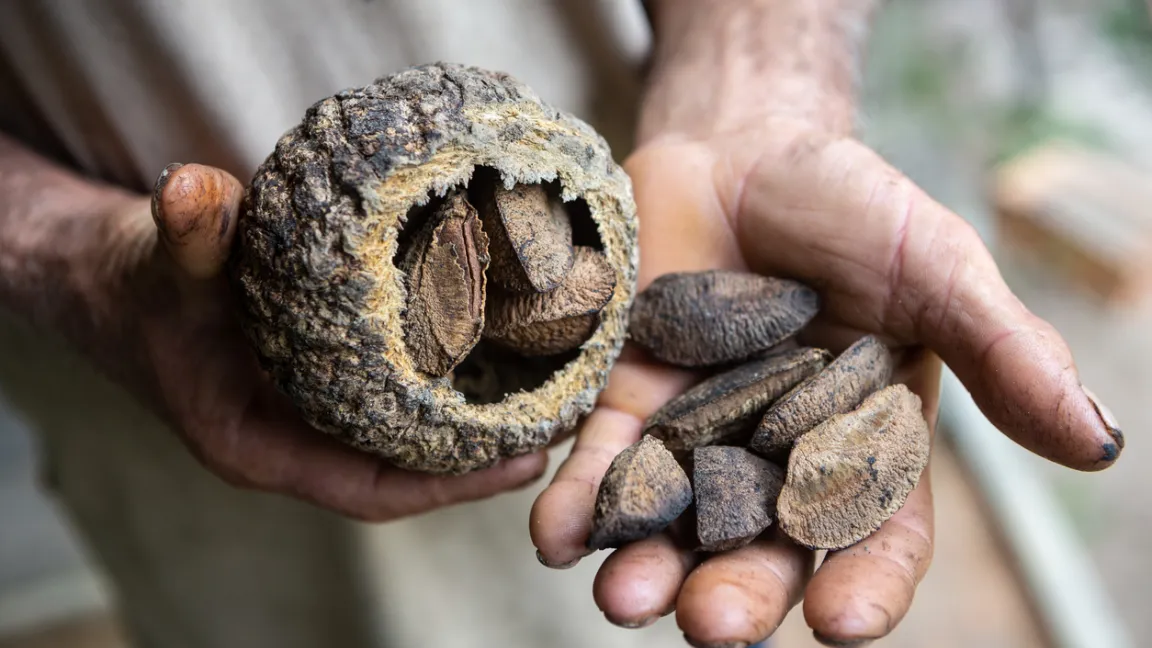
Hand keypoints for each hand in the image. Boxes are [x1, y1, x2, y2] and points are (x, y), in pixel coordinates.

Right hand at [91, 163, 547, 519]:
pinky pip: (398, 394)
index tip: (522, 462)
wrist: (107, 275)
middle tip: (565, 423)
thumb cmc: (131, 282)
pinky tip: (501, 353)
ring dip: (476, 422)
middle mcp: (294, 440)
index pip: (369, 491)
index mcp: (258, 446)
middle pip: (405, 469)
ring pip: (407, 435)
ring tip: (554, 394)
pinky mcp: (325, 377)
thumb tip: (196, 192)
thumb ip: (185, 237)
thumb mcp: (158, 260)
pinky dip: (448, 382)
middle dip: (483, 457)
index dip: (449, 485)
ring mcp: (312, 411)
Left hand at [530, 119, 1122, 645]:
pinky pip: (599, 461)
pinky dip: (578, 500)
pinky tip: (557, 534)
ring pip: (673, 524)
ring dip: (645, 568)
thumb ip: (1003, 351)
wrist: (742, 148)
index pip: (872, 537)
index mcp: (863, 445)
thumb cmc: (852, 207)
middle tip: (711, 625)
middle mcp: (775, 459)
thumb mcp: (936, 269)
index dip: (864, 584)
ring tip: (624, 598)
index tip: (841, 623)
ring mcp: (694, 437)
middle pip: (761, 549)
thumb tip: (1099, 442)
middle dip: (737, 593)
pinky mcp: (622, 402)